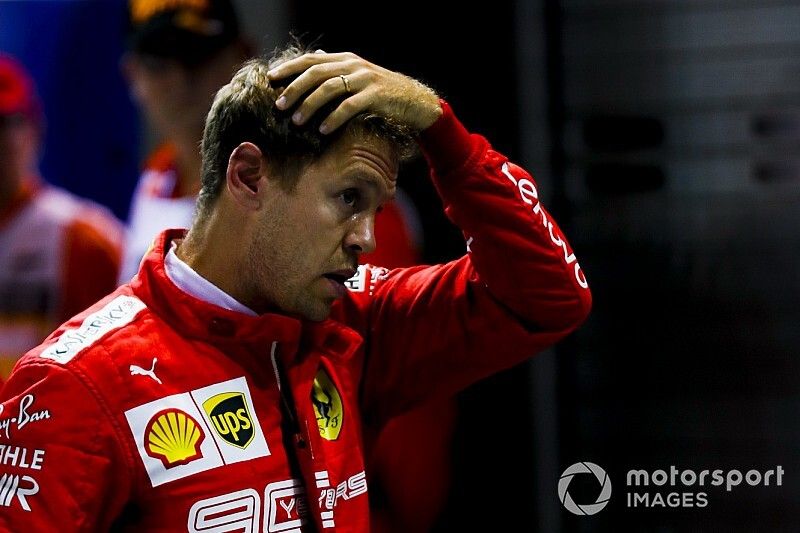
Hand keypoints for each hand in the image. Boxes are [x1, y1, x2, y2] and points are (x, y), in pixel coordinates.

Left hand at [267, 51, 441, 133]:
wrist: (414, 101)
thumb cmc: (381, 93)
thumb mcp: (357, 77)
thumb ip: (335, 69)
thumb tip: (313, 59)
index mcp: (344, 59)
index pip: (310, 60)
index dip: (289, 68)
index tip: (270, 79)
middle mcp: (352, 65)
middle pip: (315, 73)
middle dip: (294, 89)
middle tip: (279, 105)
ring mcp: (364, 79)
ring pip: (329, 88)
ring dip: (310, 105)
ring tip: (297, 121)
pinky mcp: (375, 96)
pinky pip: (349, 106)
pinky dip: (333, 118)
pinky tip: (323, 130)